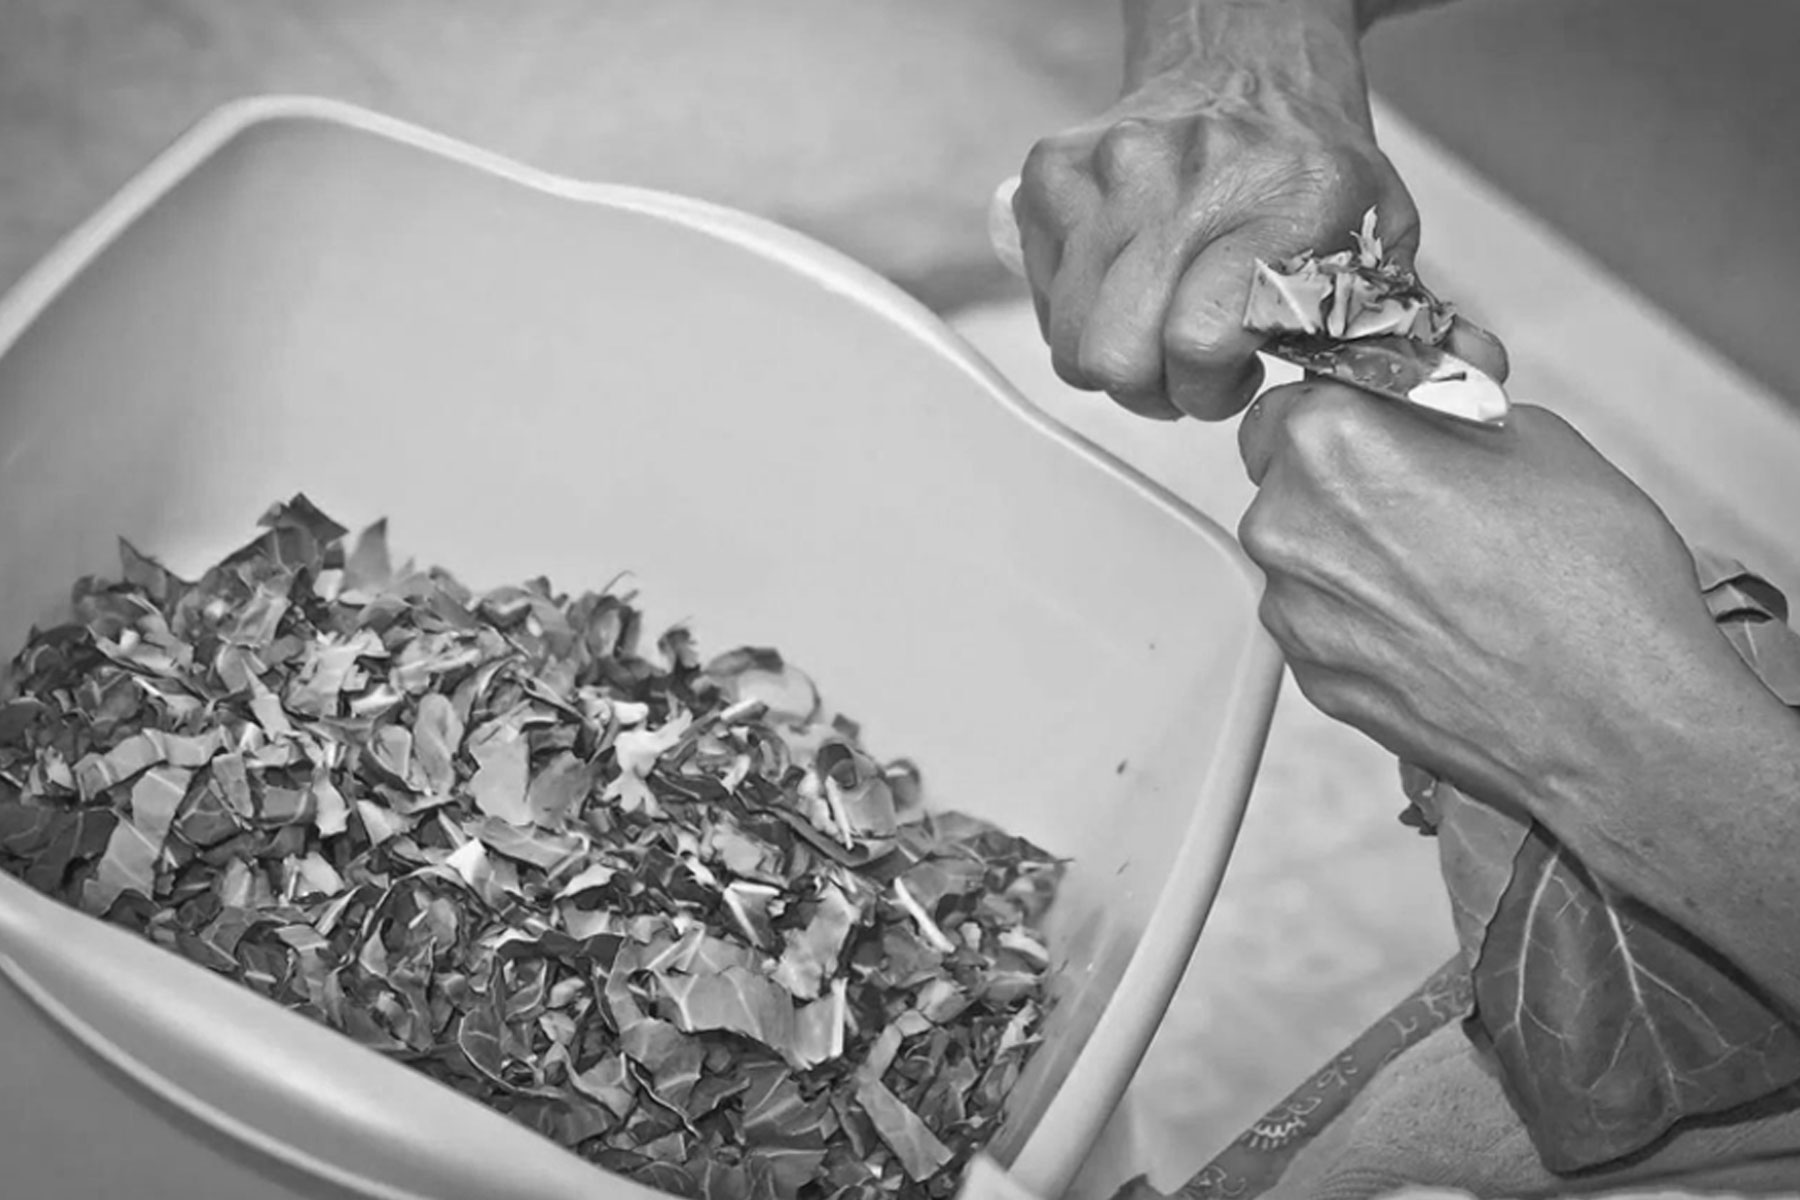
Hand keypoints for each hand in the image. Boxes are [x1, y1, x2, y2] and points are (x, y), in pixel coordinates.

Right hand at [1012, 6, 1411, 421]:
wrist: (1244, 60)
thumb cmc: (1311, 164)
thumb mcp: (1378, 236)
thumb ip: (1405, 325)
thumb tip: (1473, 385)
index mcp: (1281, 199)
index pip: (1197, 342)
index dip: (1209, 387)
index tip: (1233, 377)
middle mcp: (1183, 179)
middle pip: (1115, 357)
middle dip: (1153, 388)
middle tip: (1190, 366)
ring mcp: (1106, 174)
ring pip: (1070, 340)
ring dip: (1113, 359)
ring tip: (1159, 331)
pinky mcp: (1051, 178)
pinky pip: (1044, 299)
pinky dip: (1078, 315)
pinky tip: (1130, 292)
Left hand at [1233, 381, 1762, 815]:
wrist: (1620, 724)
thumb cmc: (1592, 584)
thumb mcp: (1533, 433)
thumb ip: (1445, 400)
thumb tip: (1423, 390)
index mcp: (1331, 444)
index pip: (1298, 398)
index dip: (1353, 405)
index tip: (1392, 419)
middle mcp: (1289, 528)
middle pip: (1289, 477)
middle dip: (1348, 476)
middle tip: (1432, 493)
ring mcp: (1295, 612)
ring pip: (1305, 552)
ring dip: (1354, 548)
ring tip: (1450, 569)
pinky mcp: (1314, 678)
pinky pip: (1324, 621)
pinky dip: (1365, 615)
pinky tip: (1440, 623)